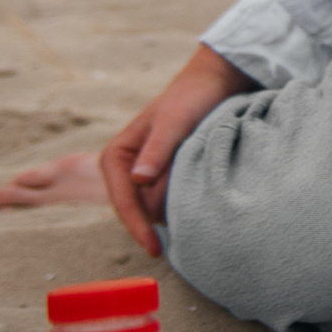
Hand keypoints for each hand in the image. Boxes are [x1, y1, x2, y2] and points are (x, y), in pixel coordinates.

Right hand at [100, 45, 253, 255]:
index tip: (155, 248)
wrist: (214, 82)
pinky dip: (185, 203)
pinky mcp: (166, 177)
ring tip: (201, 199)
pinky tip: (203, 200)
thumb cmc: (191, 98)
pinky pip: (171, 200)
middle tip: (191, 218)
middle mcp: (126, 169)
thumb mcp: (176, 121)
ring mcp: (146, 175)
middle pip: (140, 211)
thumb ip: (158, 149)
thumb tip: (138, 180)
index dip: (138, 227)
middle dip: (158, 220)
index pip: (124, 202)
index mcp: (116, 157)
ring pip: (157, 209)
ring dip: (176, 210)